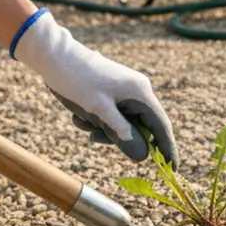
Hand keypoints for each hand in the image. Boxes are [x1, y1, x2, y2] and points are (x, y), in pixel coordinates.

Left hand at [11, 8, 177, 167]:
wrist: (53, 56)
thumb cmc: (77, 81)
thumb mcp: (99, 112)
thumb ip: (123, 134)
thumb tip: (143, 156)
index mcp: (140, 93)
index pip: (161, 127)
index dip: (167, 149)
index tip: (172, 170)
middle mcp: (137, 91)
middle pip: (139, 127)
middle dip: (116, 137)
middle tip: (94, 137)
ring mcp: (124, 91)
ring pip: (122, 123)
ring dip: (102, 129)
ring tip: (81, 120)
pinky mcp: (111, 91)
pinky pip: (111, 115)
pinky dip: (96, 120)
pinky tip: (79, 114)